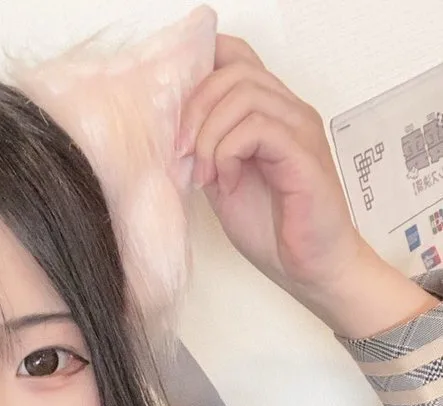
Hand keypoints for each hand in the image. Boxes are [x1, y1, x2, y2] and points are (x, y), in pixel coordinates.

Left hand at [177, 33, 437, 335]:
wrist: (311, 269)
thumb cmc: (274, 230)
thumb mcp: (223, 181)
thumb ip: (207, 148)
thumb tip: (174, 129)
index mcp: (271, 111)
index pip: (236, 57)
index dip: (200, 74)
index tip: (178, 122)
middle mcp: (289, 110)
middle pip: (234, 72)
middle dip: (195, 111)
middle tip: (183, 155)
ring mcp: (300, 128)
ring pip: (243, 95)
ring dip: (209, 137)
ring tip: (206, 177)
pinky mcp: (304, 154)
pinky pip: (257, 128)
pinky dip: (228, 153)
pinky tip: (226, 184)